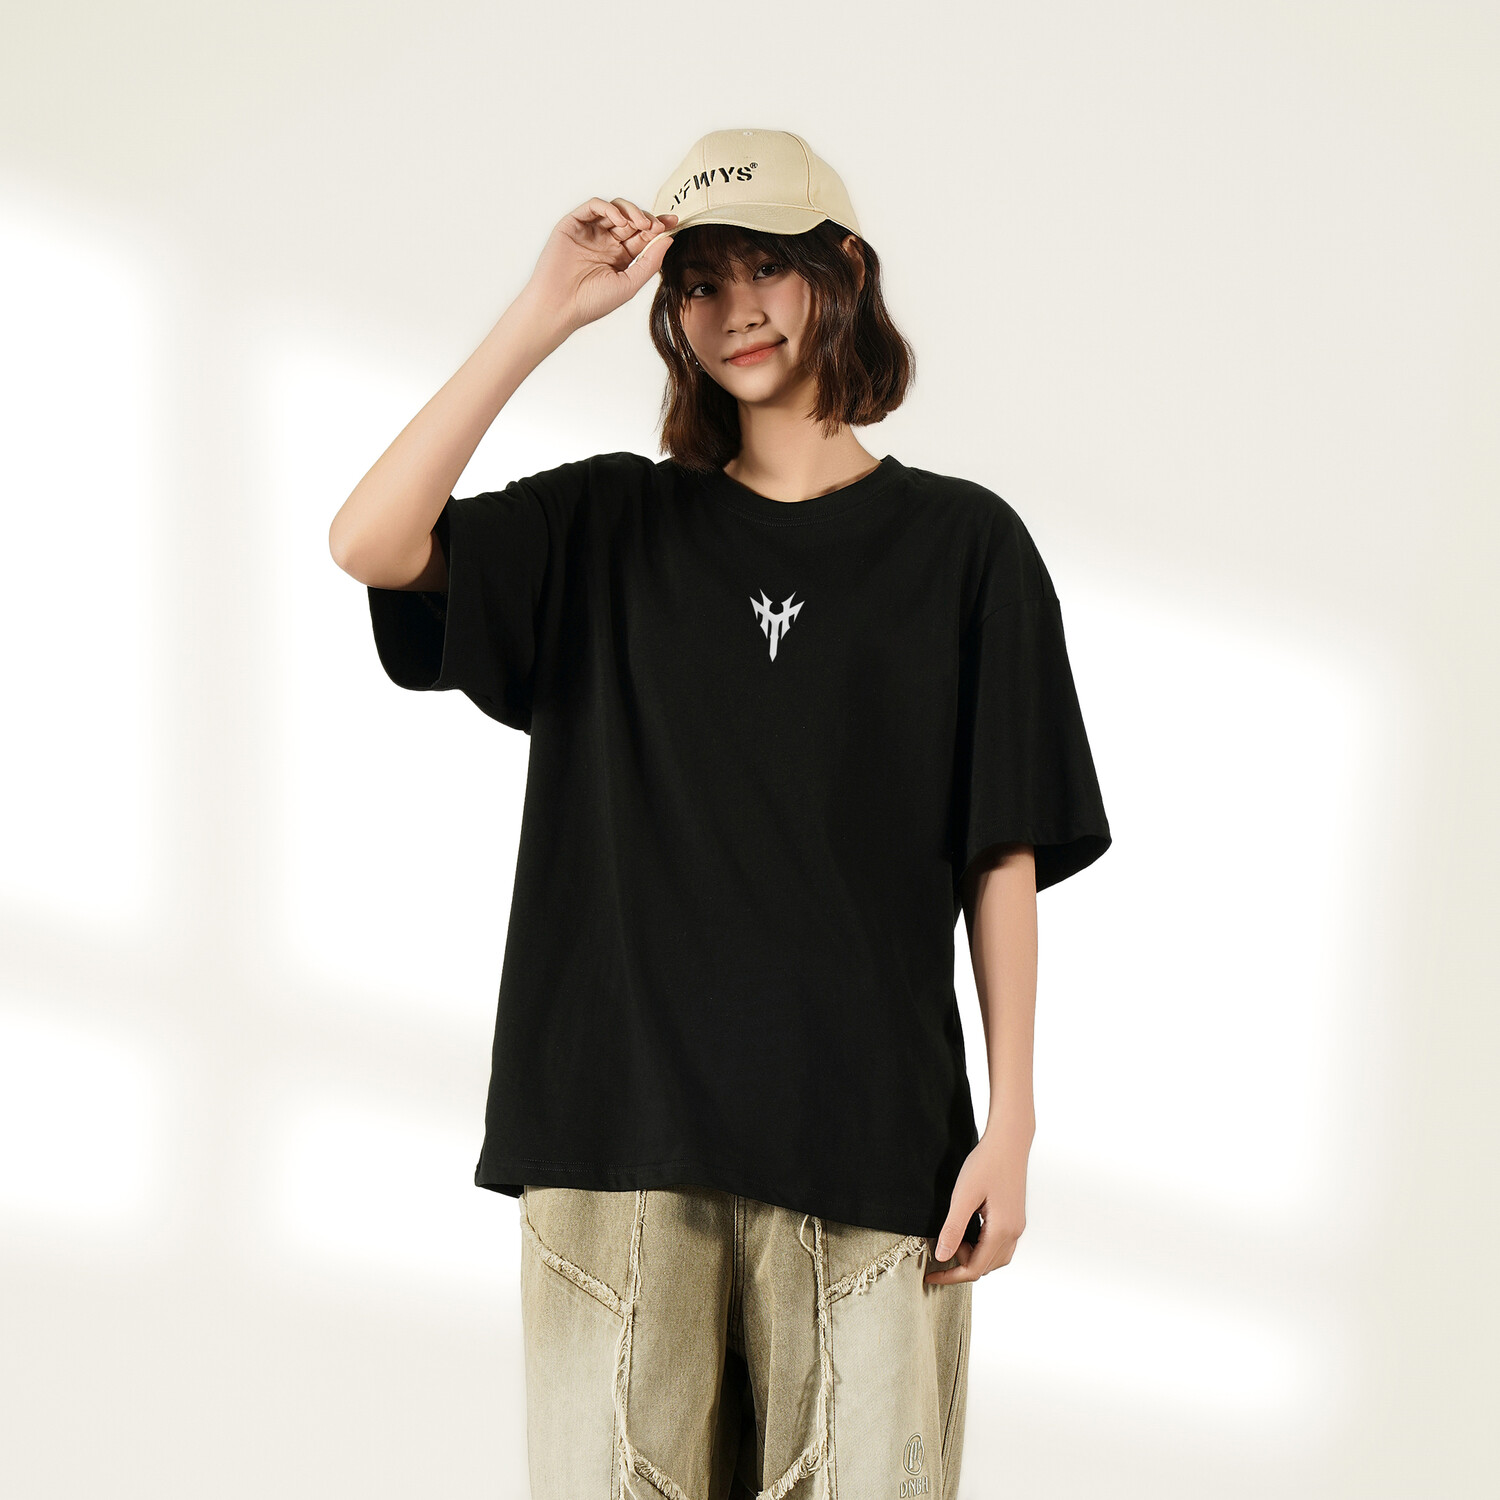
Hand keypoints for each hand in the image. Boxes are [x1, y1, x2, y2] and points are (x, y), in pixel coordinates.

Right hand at [515, 197, 678, 337]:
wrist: (559, 306)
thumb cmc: (591, 302)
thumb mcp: (630, 283)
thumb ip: (650, 262)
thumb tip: (668, 239)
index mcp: (619, 258)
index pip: (642, 236)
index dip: (658, 227)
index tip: (673, 222)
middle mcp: (605, 243)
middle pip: (631, 220)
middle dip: (647, 218)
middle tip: (657, 225)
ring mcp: (589, 233)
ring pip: (614, 210)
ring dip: (631, 212)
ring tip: (640, 224)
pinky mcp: (573, 225)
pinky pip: (593, 206)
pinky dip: (608, 208)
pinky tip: (620, 221)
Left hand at [923, 1121, 1031, 1284]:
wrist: (1009, 1141)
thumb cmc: (986, 1164)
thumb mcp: (963, 1195)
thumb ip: (953, 1228)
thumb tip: (943, 1257)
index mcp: (1002, 1231)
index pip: (975, 1269)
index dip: (950, 1276)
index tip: (930, 1275)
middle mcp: (1014, 1233)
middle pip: (986, 1267)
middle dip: (961, 1265)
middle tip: (941, 1247)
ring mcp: (1017, 1226)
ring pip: (995, 1259)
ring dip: (973, 1257)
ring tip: (953, 1241)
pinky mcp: (1016, 1218)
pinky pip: (1000, 1245)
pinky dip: (982, 1247)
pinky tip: (968, 1234)